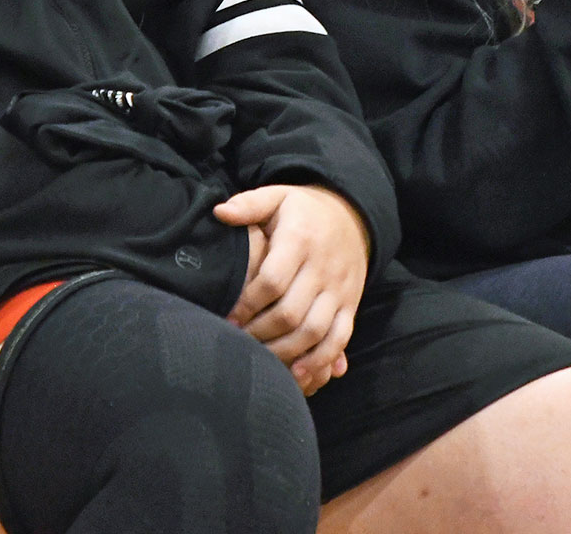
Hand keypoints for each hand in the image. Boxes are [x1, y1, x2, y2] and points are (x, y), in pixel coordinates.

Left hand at [214, 184, 369, 395]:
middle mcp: (323, 267)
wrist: (351, 217)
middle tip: (235, 342)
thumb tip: (219, 212)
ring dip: (284, 352)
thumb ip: (249, 204)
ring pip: (314, 331)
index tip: (226, 317)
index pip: (272, 280)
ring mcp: (339, 289)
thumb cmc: (303, 211)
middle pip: (291, 312)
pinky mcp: (350, 305)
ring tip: (259, 361)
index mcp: (301, 240)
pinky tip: (298, 374)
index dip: (247, 303)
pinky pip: (339, 338)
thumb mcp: (278, 197)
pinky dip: (320, 359)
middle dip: (259, 333)